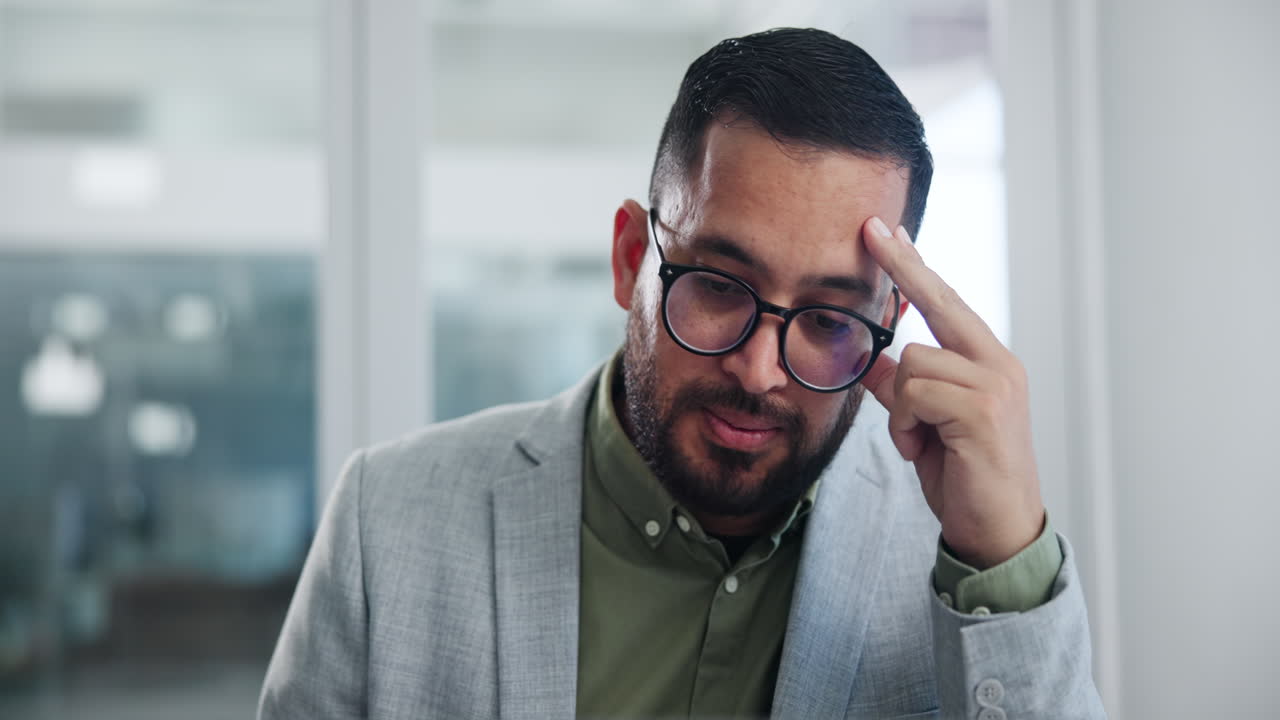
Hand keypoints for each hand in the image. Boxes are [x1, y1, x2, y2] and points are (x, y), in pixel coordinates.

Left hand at [859, 217, 1043, 568]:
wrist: (997, 531)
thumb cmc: (964, 475)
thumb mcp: (923, 424)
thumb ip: (901, 388)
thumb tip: (872, 360)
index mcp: (988, 362)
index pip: (945, 302)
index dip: (914, 267)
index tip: (887, 232)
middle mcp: (998, 365)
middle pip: (938, 304)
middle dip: (903, 268)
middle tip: (871, 229)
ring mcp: (995, 386)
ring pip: (912, 362)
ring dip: (899, 408)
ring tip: (918, 440)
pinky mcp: (982, 411)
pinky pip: (914, 394)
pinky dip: (904, 424)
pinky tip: (923, 449)